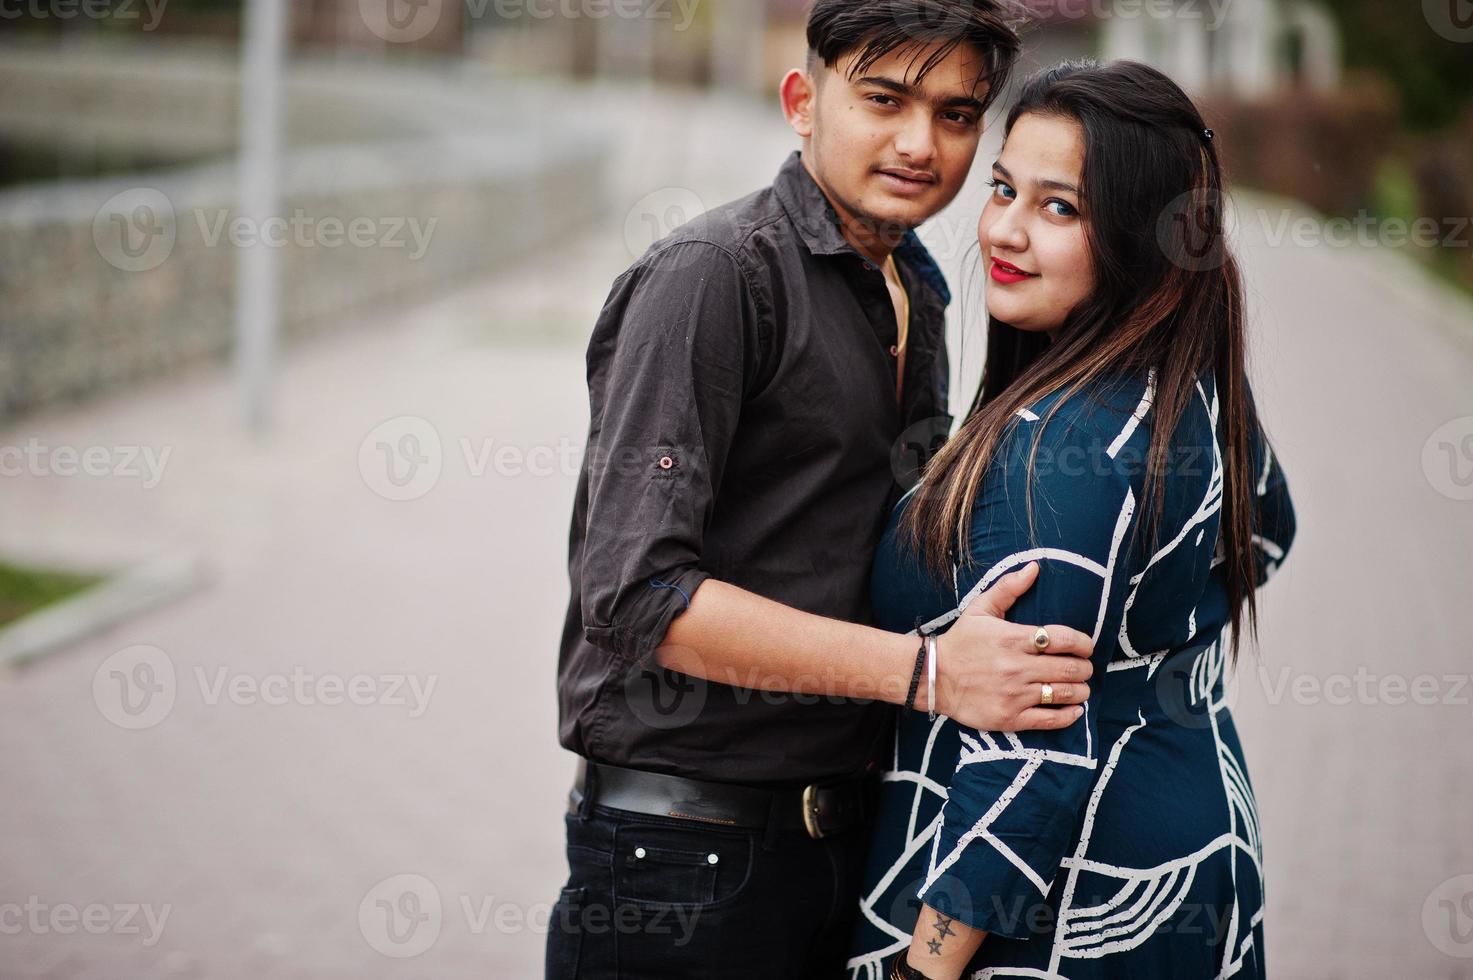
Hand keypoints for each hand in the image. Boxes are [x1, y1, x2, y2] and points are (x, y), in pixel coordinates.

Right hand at [930, 562, 1093, 731]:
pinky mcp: (1010, 718)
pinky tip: (1075, 708)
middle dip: (1085, 668)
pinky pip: (1050, 719)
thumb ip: (1008, 587)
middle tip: (1084, 667)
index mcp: (1012, 638)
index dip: (1083, 643)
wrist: (933, 677)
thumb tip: (1034, 567)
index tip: (1085, 646)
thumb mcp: (980, 609)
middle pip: (1070, 669)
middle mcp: (1016, 667)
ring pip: (1064, 694)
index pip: (1064, 639)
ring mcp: (1014, 694)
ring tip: (1081, 687)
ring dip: (1081, 690)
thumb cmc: (961, 642)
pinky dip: (1070, 715)